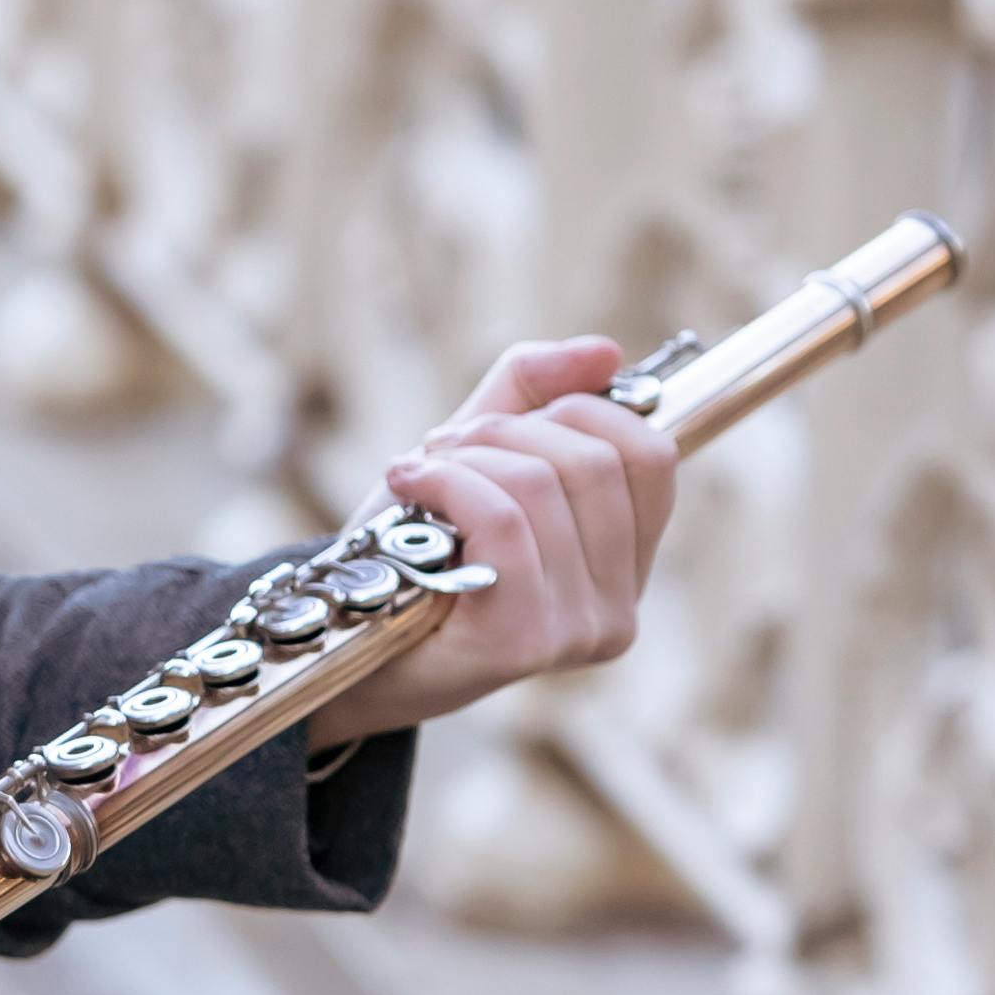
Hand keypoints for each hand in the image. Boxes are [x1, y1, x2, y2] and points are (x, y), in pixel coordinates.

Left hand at [314, 338, 676, 744]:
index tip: (509, 422)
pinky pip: (504, 523)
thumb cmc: (412, 549)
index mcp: (623, 565)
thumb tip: (605, 352)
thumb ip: (532, 394)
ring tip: (419, 471)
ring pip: (542, 486)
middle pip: (596, 462)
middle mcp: (616, 608)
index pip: (652, 457)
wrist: (343, 633)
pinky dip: (448, 485)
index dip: (583, 411)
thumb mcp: (476, 455)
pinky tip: (410, 486)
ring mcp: (576, 632)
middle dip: (507, 429)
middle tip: (446, 446)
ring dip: (465, 456)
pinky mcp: (524, 642)